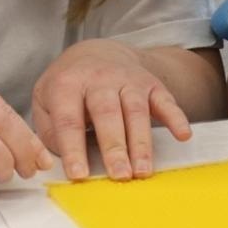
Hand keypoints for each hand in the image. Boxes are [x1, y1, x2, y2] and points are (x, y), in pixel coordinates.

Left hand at [32, 39, 192, 180]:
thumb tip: (62, 157)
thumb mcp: (44, 100)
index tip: (78, 175)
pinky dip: (176, 117)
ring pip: (136, 111)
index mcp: (67, 84)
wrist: (97, 52)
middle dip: (114, 146)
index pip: (69, 119)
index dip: (73, 148)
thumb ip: (48, 129)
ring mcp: (128, 79)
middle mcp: (99, 79)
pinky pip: (165, 100)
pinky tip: (183, 135)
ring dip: (141, 142)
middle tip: (119, 175)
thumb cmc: (68, 85)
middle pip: (107, 114)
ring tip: (142, 171)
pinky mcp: (151, 84)